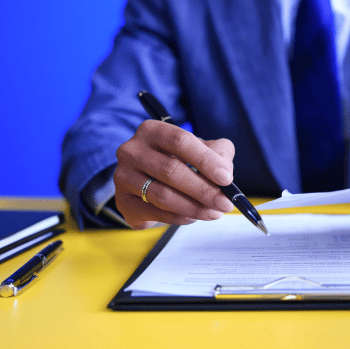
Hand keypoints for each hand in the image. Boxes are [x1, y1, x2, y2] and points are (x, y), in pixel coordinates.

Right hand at [114, 120, 235, 228]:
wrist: (146, 181)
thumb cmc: (178, 161)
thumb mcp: (200, 149)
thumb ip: (218, 154)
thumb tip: (225, 172)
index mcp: (152, 130)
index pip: (181, 142)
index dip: (205, 161)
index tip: (226, 179)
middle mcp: (132, 150)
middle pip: (171, 170)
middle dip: (204, 190)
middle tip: (225, 203)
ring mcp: (123, 176)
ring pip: (163, 195)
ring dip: (194, 207)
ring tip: (214, 213)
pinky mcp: (123, 201)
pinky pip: (155, 212)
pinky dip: (179, 217)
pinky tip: (193, 217)